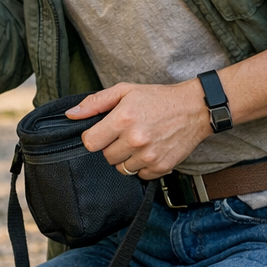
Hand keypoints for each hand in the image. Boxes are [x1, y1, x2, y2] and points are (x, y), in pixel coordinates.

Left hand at [67, 81, 211, 179]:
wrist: (195, 108)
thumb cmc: (157, 98)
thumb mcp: (124, 91)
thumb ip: (95, 103)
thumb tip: (70, 114)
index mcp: (122, 120)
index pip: (90, 143)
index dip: (93, 138)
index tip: (101, 133)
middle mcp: (135, 139)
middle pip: (106, 156)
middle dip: (111, 147)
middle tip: (124, 135)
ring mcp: (149, 155)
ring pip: (121, 168)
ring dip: (126, 158)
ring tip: (138, 142)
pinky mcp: (162, 166)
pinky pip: (140, 175)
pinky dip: (142, 166)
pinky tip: (149, 151)